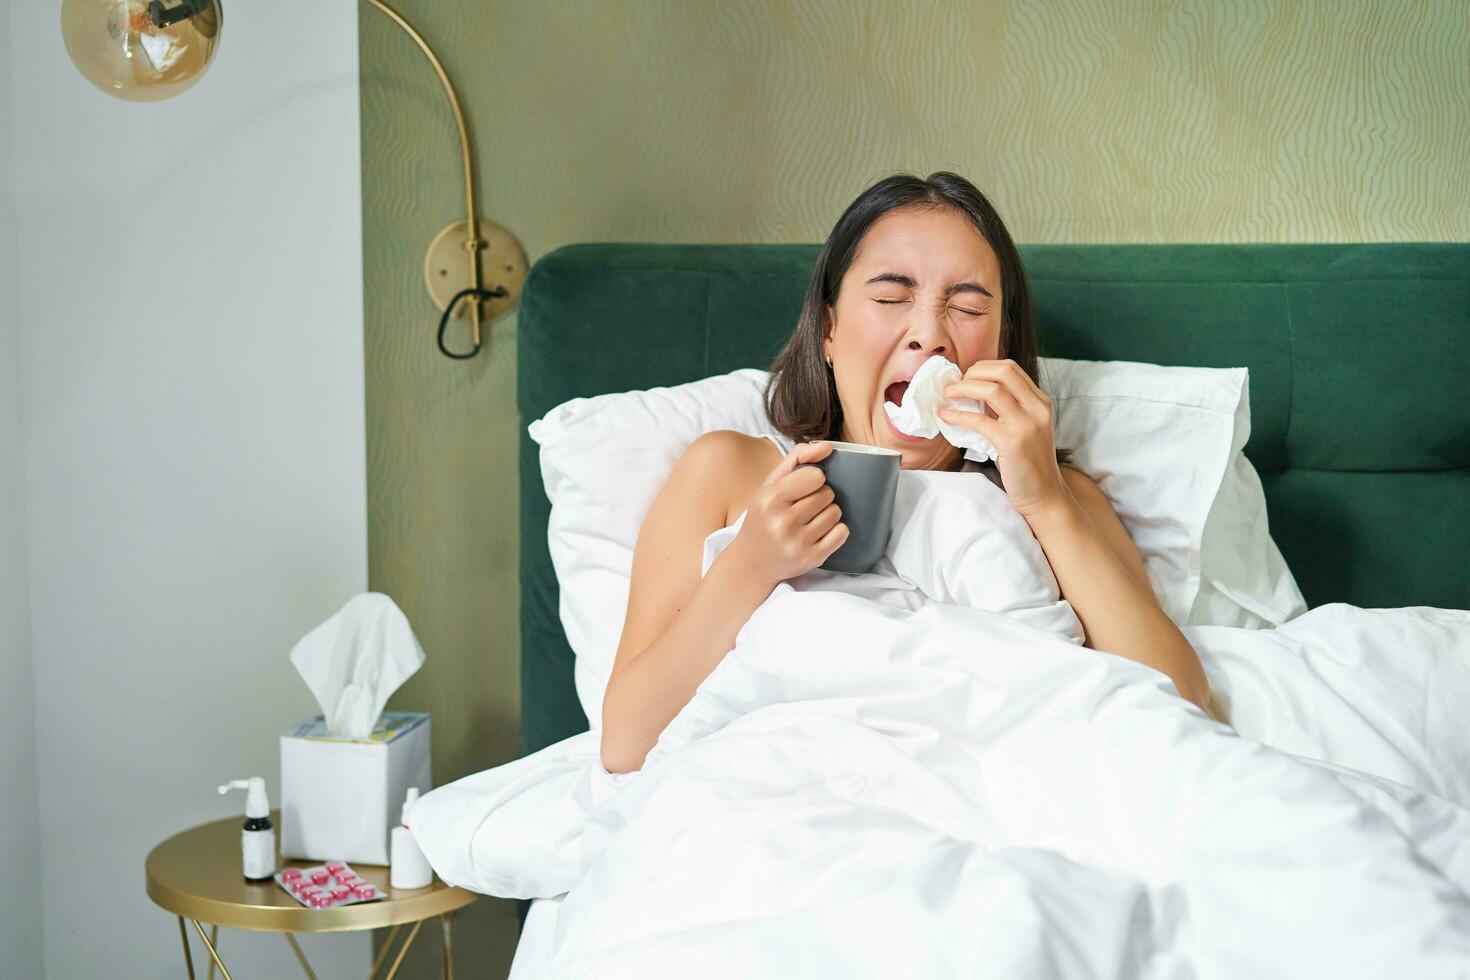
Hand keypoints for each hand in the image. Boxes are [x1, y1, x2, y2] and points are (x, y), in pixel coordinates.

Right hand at [724, 440, 847, 585]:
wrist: (751, 562)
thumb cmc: (763, 517)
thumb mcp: (770, 485)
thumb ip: (797, 458)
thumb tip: (827, 446)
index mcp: (771, 499)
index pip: (816, 476)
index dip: (814, 479)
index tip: (803, 487)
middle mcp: (783, 522)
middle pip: (827, 494)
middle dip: (820, 496)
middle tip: (804, 506)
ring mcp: (798, 543)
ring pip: (836, 513)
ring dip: (827, 513)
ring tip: (809, 520)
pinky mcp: (811, 559)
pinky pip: (842, 533)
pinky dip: (835, 531)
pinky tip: (819, 533)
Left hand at [939, 359, 1069, 518]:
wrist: (1044, 494)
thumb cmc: (1028, 463)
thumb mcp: (1024, 428)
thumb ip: (1007, 409)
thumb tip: (972, 393)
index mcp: (1040, 402)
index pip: (1011, 368)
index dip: (983, 368)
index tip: (966, 378)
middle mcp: (1037, 408)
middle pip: (1003, 371)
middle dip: (973, 372)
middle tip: (955, 385)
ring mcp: (1026, 424)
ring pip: (992, 389)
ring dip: (964, 388)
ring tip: (948, 395)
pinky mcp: (1012, 442)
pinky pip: (979, 420)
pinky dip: (958, 415)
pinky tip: (947, 416)